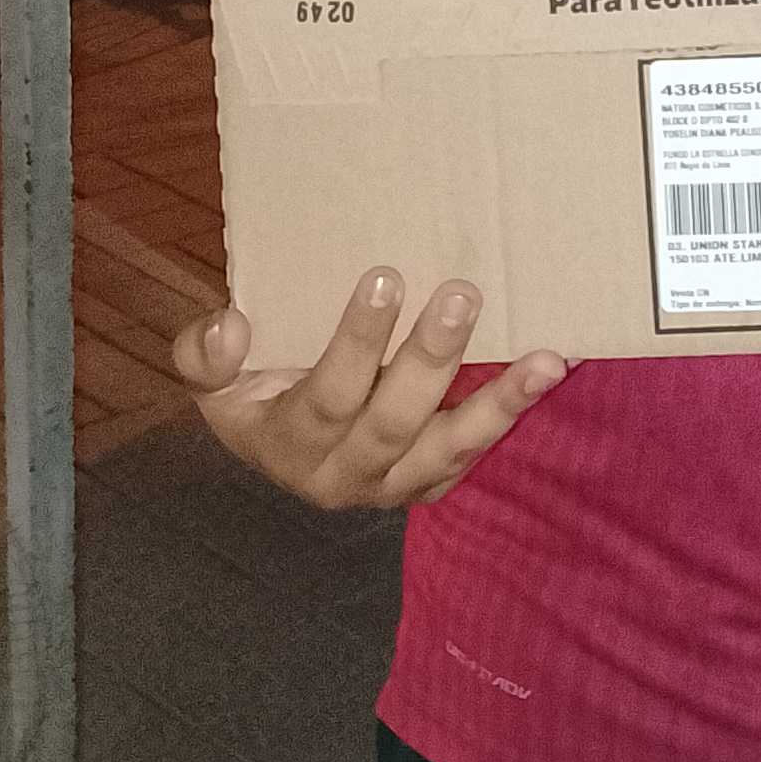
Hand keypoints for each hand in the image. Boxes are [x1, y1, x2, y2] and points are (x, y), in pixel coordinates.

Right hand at [169, 268, 567, 509]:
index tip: (385, 277)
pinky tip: (556, 367)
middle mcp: (344, 476)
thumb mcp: (209, 377)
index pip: (328, 395)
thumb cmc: (250, 392)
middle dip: (430, 359)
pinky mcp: (431, 481)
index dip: (356, 342)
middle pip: (394, 421)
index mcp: (288, 445)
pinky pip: (477, 451)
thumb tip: (231, 327)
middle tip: (462, 293)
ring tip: (546, 359)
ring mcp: (394, 484)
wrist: (279, 446)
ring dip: (500, 403)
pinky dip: (517, 411)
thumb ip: (203, 354)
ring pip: (450, 448)